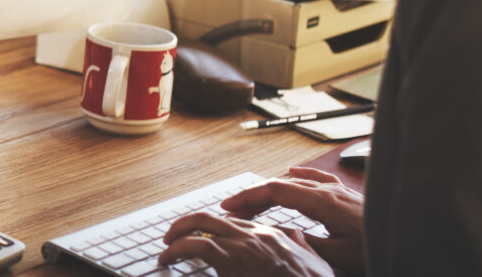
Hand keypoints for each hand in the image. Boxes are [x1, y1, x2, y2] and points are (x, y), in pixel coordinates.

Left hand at [159, 211, 333, 276]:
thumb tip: (296, 238)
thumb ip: (302, 249)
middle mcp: (258, 234)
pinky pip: (196, 245)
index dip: (216, 226)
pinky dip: (176, 249)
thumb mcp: (315, 265)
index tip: (201, 235)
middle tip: (173, 236)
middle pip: (214, 217)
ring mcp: (245, 245)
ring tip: (166, 247)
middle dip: (189, 224)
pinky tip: (167, 258)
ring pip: (202, 224)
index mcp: (275, 236)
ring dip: (179, 233)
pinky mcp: (232, 259)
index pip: (239, 221)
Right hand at [220, 166, 365, 273]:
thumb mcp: (339, 255)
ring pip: (295, 183)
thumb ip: (307, 244)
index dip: (249, 197)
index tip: (229, 207)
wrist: (410, 238)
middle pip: (280, 185)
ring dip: (271, 192)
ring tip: (252, 204)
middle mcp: (327, 190)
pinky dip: (299, 176)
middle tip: (232, 211)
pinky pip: (316, 179)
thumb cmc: (378, 247)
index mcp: (322, 202)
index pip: (275, 191)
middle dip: (253, 197)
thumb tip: (280, 236)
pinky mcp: (346, 196)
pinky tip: (293, 172)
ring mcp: (337, 191)